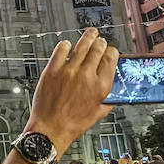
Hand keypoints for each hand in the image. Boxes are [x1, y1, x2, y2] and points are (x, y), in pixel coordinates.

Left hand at [23, 29, 118, 152]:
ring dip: (88, 37)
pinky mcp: (52, 70)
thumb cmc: (72, 125)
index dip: (112, 51)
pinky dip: (66, 45)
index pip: (111, 59)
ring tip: (90, 33)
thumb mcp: (97, 114)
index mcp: (100, 86)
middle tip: (100, 40)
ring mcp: (68, 71)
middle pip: (98, 49)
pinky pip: (61, 50)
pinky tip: (67, 45)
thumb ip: (107, 101)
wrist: (50, 129)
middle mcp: (86, 76)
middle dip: (100, 42)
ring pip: (82, 46)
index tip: (110, 50)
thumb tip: (113, 94)